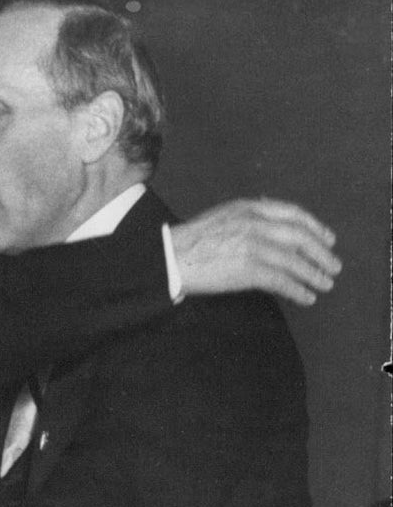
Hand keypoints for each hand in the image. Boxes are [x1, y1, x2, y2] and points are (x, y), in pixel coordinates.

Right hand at [170, 199, 340, 306]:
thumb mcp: (225, 217)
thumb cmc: (193, 242)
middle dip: (321, 253)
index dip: (315, 227)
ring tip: (325, 285)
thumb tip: (271, 233)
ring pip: (295, 260)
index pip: (294, 214)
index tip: (328, 239)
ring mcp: (254, 246)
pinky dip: (298, 290)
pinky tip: (307, 297)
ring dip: (314, 274)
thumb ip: (249, 220)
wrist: (171, 256)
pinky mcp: (249, 269)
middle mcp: (256, 223)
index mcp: (251, 208)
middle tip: (334, 266)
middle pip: (300, 237)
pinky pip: (282, 281)